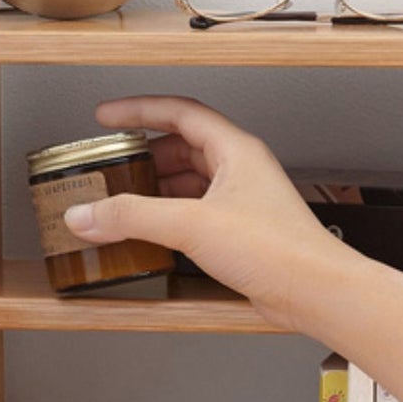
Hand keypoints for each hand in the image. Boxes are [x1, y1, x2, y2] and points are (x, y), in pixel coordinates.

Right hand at [60, 95, 356, 333]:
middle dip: (143, 156)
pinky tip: (150, 232)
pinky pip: (194, 212)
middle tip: (112, 165)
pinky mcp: (239, 232)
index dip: (139, 110)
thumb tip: (88, 213)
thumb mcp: (192, 225)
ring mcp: (240, 201)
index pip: (179, 112)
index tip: (107, 116)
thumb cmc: (280, 250)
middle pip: (180, 148)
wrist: (314, 292)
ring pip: (188, 182)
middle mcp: (239, 171)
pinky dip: (168, 216)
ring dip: (155, 189)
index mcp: (235, 150)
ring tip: (123, 200)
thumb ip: (133, 217)